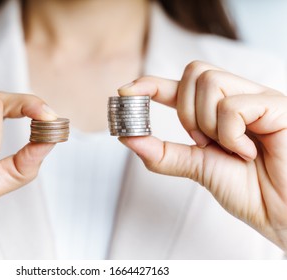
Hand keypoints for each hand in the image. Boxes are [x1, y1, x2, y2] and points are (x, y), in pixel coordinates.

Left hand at [118, 61, 286, 250]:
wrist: (283, 212)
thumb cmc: (248, 190)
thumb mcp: (196, 167)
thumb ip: (163, 153)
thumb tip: (127, 137)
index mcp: (217, 111)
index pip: (179, 85)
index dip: (151, 83)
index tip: (125, 90)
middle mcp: (236, 98)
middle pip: (194, 73)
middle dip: (187, 111)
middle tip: (203, 140)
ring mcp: (256, 98)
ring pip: (210, 82)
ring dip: (209, 123)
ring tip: (231, 148)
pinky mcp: (275, 105)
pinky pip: (232, 106)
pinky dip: (231, 134)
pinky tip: (247, 151)